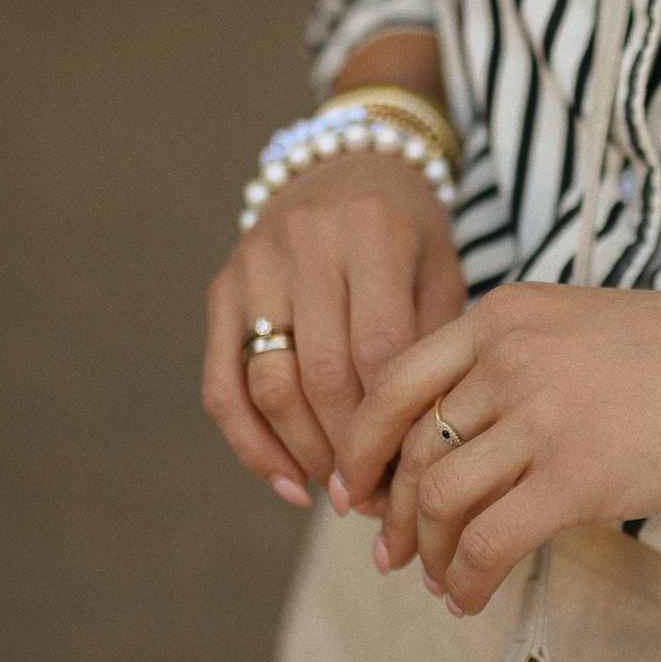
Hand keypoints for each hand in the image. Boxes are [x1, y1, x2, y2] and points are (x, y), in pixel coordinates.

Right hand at [203, 152, 468, 508]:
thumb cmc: (410, 231)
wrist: (351, 162)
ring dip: (303, 454)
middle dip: (349, 451)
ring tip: (340, 494)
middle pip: (321, 375)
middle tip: (379, 499)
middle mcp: (305, 244)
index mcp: (373, 232)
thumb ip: (432, 343)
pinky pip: (222, 383)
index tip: (413, 476)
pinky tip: (288, 482)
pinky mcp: (221, 289)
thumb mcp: (439, 268)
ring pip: (268, 385)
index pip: (379, 351)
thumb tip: (418, 450)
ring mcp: (253, 265)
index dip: (392, 424)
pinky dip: (251, 444)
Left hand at [337, 283, 660, 610]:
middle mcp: (509, 357)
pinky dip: (465, 581)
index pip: (393, 383)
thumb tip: (463, 440)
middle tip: (387, 553)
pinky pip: (489, 543)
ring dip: (427, 554)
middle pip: (411, 449)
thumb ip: (516, 364)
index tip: (355, 489)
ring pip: (440, 500)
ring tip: (435, 581)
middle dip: (389, 513)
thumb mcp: (581, 327)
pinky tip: (468, 599)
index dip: (361, 446)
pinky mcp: (577, 476)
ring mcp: (542, 416)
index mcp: (503, 315)